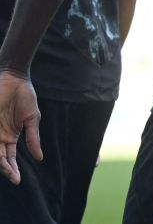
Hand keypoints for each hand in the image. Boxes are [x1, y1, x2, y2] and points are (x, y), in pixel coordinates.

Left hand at [0, 70, 40, 184]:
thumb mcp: (32, 118)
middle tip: (13, 178)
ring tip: (7, 170)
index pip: (10, 158)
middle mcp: (0, 137)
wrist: (14, 80)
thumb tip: (39, 157)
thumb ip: (33, 138)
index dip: (13, 170)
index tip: (17, 181)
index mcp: (11, 136)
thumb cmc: (25, 96)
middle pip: (0, 159)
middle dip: (6, 170)